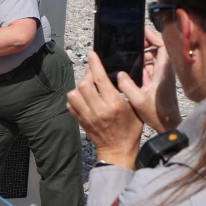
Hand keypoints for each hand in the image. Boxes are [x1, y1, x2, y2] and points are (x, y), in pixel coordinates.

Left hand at [67, 51, 142, 168]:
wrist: (118, 150)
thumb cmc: (130, 129)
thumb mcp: (135, 108)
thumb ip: (127, 91)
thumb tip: (117, 74)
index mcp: (114, 104)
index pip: (100, 79)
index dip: (95, 64)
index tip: (92, 54)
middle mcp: (98, 109)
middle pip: (84, 84)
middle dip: (87, 74)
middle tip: (92, 72)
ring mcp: (87, 116)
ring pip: (74, 93)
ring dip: (80, 87)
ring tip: (88, 86)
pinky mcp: (80, 121)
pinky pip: (70, 104)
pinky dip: (75, 98)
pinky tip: (83, 97)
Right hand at [117, 28, 180, 132]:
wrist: (168, 125)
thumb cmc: (158, 114)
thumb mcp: (138, 100)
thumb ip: (127, 86)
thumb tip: (120, 74)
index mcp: (163, 72)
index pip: (163, 46)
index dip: (153, 36)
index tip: (142, 31)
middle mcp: (164, 72)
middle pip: (157, 50)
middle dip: (144, 45)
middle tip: (130, 45)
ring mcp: (161, 77)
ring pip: (153, 59)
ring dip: (142, 56)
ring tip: (128, 57)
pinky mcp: (157, 83)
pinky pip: (150, 69)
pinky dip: (141, 66)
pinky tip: (130, 70)